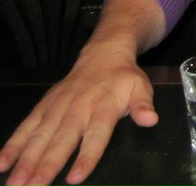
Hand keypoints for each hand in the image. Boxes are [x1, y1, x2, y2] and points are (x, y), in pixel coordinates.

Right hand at [0, 44, 157, 185]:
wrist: (103, 54)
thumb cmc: (123, 78)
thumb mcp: (140, 87)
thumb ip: (143, 105)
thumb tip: (150, 119)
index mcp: (102, 107)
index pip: (95, 136)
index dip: (86, 157)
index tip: (75, 178)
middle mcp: (77, 109)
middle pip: (61, 141)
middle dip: (45, 165)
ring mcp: (57, 108)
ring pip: (39, 137)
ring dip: (25, 160)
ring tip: (14, 183)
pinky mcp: (43, 107)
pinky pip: (25, 127)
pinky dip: (12, 144)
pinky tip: (1, 163)